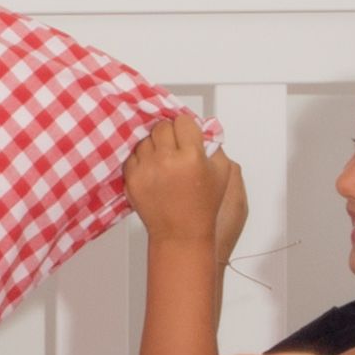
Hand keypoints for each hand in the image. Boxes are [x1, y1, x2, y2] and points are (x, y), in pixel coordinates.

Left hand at [122, 112, 246, 250]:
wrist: (180, 234)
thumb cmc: (203, 206)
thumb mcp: (222, 172)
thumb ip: (214, 145)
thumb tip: (201, 128)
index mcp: (191, 156)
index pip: (183, 121)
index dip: (187, 128)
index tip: (188, 136)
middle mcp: (167, 160)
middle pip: (162, 127)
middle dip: (170, 135)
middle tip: (176, 148)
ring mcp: (147, 169)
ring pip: (146, 140)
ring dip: (155, 147)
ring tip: (164, 162)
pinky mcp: (132, 179)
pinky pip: (133, 156)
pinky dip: (142, 160)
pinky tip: (154, 172)